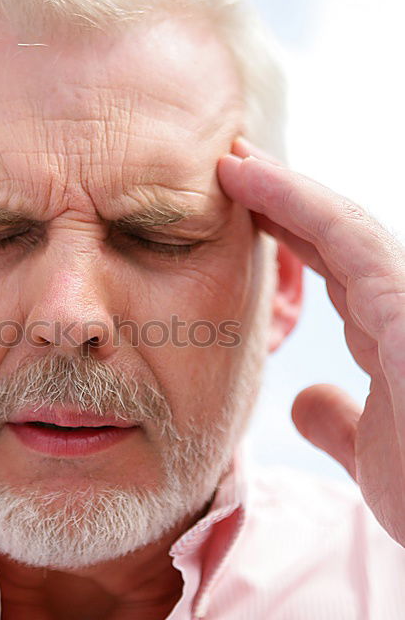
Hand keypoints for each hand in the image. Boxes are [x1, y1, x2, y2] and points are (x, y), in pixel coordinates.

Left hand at [218, 138, 404, 549]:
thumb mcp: (372, 459)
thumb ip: (339, 423)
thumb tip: (303, 397)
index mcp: (397, 340)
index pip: (341, 273)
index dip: (294, 237)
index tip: (242, 212)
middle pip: (341, 238)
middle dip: (285, 200)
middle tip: (231, 166)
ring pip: (345, 225)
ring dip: (285, 188)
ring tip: (232, 160)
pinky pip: (351, 238)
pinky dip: (298, 202)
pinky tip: (254, 181)